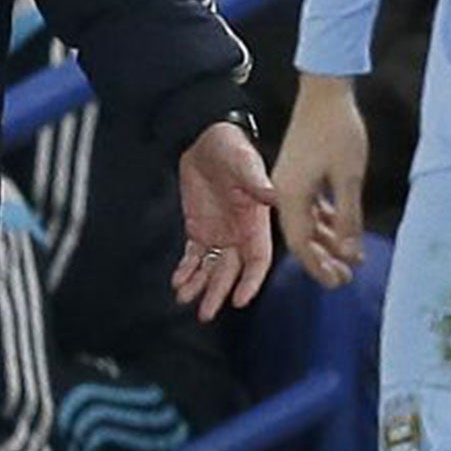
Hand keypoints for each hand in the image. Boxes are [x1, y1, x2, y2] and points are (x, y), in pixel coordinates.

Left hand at [172, 119, 277, 320]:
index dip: (250, 281)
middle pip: (231, 271)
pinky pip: (193, 256)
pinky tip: (178, 282)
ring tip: (186, 301)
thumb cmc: (231, 146)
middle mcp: (239, 233)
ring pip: (212, 269)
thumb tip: (273, 194)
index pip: (257, 260)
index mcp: (256, 223)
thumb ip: (255, 180)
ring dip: (200, 286)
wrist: (205, 137)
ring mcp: (219, 233)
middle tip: (206, 314)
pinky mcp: (198, 228)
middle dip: (219, 293)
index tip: (239, 300)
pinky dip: (186, 270)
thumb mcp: (243, 161)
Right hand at [271, 73, 369, 288]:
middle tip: (347, 277)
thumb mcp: (348, 178)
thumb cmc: (337, 131)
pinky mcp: (299, 173)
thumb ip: (348, 218)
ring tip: (351, 258)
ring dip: (327, 242)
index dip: (319, 268)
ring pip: (305, 223)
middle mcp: (283, 191)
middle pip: (300, 237)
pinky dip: (326, 222)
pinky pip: (309, 207)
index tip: (339, 284)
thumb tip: (350, 255)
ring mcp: (289, 182)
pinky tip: (343, 229)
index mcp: (290, 195)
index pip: (300, 243)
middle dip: (323, 260)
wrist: (324, 92)